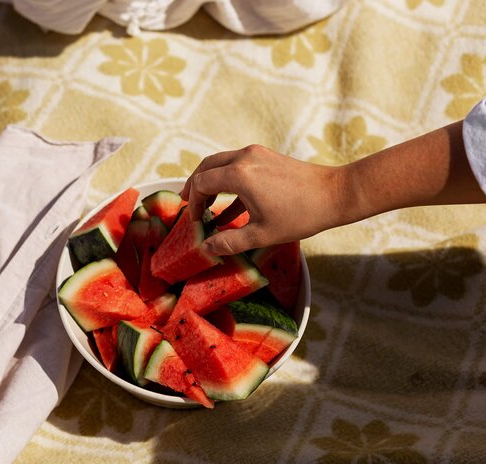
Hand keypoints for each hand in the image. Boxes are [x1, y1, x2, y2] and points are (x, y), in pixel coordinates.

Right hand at [180, 144, 349, 255]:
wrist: (336, 194)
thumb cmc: (300, 215)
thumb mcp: (261, 235)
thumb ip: (229, 242)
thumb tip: (207, 248)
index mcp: (239, 175)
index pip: (201, 183)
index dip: (193, 202)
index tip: (195, 220)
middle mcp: (244, 158)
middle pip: (207, 167)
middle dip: (195, 186)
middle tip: (187, 204)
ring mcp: (256, 155)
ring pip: (221, 165)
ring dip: (211, 184)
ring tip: (205, 207)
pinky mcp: (267, 158)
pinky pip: (238, 167)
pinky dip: (229, 184)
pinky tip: (228, 209)